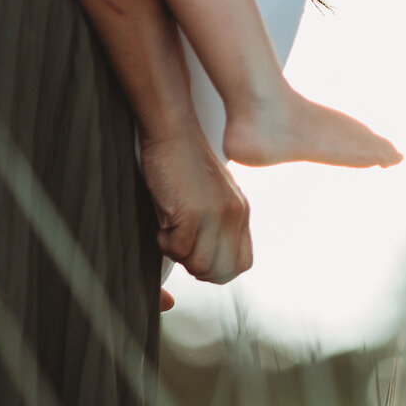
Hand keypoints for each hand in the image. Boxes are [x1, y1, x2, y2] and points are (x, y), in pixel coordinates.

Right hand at [139, 132, 251, 283]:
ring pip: (201, 266)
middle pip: (223, 272)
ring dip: (179, 255)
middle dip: (196, 268)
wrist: (173, 133)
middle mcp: (234, 216)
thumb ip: (218, 223)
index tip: (195, 253)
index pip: (242, 263)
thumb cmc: (184, 164)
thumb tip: (204, 259)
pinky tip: (162, 225)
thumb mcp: (212, 195)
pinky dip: (165, 243)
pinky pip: (179, 250)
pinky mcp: (193, 213)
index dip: (216, 268)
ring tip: (169, 231)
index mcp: (241, 212)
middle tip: (178, 244)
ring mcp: (216, 215)